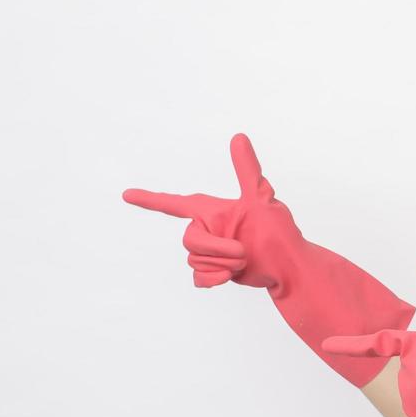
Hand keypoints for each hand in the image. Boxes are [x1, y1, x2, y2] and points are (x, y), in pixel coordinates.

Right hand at [122, 132, 300, 289]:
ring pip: (194, 261)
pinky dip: (213, 279)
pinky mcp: (214, 271)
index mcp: (213, 211)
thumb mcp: (262, 199)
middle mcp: (208, 229)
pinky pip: (198, 278)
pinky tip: (229, 276)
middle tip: (243, 252)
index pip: (176, 204)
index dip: (151, 200)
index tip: (127, 195)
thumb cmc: (280, 232)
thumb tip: (238, 137)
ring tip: (244, 260)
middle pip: (189, 241)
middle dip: (216, 250)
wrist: (288, 268)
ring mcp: (210, 251)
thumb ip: (247, 171)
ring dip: (222, 265)